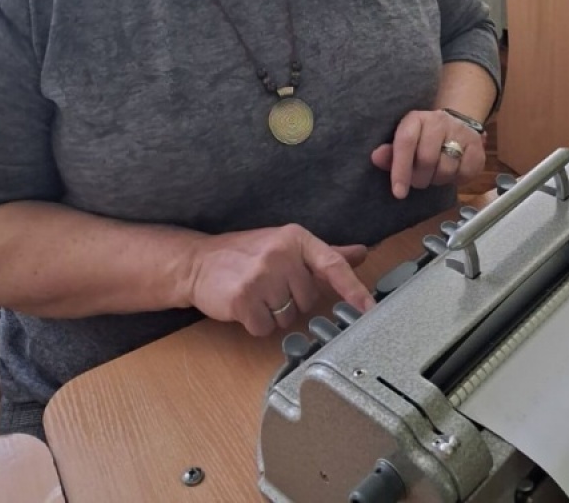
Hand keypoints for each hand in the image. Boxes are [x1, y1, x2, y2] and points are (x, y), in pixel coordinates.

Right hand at [185, 224, 373, 336]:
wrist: (199, 262)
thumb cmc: (247, 254)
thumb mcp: (286, 245)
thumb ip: (326, 254)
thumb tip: (361, 253)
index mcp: (296, 238)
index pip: (333, 264)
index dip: (354, 288)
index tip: (369, 309)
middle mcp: (281, 253)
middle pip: (309, 300)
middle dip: (292, 300)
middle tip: (270, 285)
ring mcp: (261, 276)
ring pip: (288, 318)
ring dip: (274, 314)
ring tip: (257, 294)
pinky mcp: (243, 299)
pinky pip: (266, 329)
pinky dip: (257, 324)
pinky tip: (245, 307)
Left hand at [370, 110, 486, 199]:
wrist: (457, 124)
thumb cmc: (424, 139)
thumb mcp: (405, 142)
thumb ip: (390, 154)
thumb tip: (375, 158)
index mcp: (416, 119)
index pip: (406, 143)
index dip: (400, 169)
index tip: (398, 192)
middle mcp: (439, 121)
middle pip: (426, 160)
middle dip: (420, 178)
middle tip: (420, 179)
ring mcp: (460, 132)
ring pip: (446, 169)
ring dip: (438, 180)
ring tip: (436, 174)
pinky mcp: (477, 147)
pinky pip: (465, 173)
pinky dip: (457, 180)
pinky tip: (453, 172)